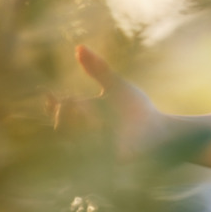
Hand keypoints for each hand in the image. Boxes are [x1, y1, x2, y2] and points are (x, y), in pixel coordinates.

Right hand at [49, 45, 161, 159]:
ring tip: (96, 119)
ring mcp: (93, 151)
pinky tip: (104, 132)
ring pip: (70, 142)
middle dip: (65, 114)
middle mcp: (84, 135)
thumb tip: (78, 47)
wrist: (160, 131)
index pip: (58, 112)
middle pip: (59, 126)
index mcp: (84, 116)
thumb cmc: (138, 110)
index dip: (51, 106)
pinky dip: (93, 142)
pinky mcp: (103, 164)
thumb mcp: (116, 86)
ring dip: (80, 127)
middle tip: (77, 104)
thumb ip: (98, 69)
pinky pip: (88, 157)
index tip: (50, 95)